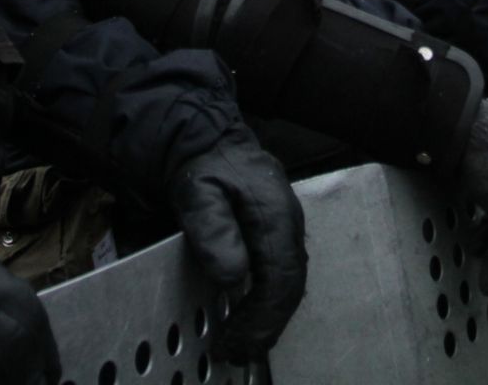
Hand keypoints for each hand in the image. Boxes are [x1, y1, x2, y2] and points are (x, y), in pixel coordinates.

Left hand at [166, 129, 307, 361]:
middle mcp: (289, 223)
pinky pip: (282, 272)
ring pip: (289, 282)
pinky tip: (248, 317)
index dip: (263, 317)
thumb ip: (213, 230)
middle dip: (267, 325)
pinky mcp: (277, 230)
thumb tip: (233, 276)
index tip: (236, 341)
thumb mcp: (197, 191)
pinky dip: (268, 301)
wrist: (202, 134)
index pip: (282, 278)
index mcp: (274, 214)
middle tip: (236, 352)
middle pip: (291, 286)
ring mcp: (286, 226)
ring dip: (268, 317)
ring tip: (241, 343)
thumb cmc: (200, 164)